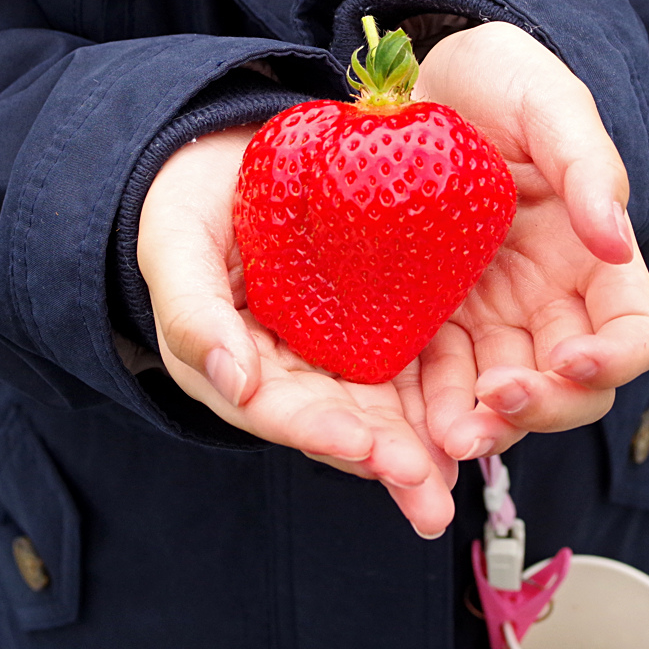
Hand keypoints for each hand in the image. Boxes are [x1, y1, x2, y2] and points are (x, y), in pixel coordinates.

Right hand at [137, 125, 456, 537]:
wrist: (227, 160)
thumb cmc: (188, 203)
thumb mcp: (173, 247)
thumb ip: (192, 313)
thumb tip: (238, 385)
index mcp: (232, 366)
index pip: (277, 410)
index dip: (319, 431)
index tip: (365, 447)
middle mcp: (285, 374)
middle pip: (336, 424)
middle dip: (382, 459)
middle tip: (429, 488)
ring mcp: (330, 353)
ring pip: (377, 408)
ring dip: (416, 448)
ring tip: (454, 478)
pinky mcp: (369, 326)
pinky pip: (405, 365)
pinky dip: (436, 395)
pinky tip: (475, 416)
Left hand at [412, 22, 648, 460]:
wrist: (420, 80)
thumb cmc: (498, 81)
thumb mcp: (546, 102)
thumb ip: (587, 163)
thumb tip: (618, 236)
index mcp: (594, 259)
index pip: (633, 332)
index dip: (614, 359)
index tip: (572, 358)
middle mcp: (548, 302)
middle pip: (570, 387)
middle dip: (540, 408)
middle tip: (496, 402)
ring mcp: (488, 318)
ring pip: (499, 400)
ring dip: (480, 427)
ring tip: (445, 438)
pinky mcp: (429, 321)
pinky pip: (433, 381)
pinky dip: (423, 411)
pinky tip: (400, 426)